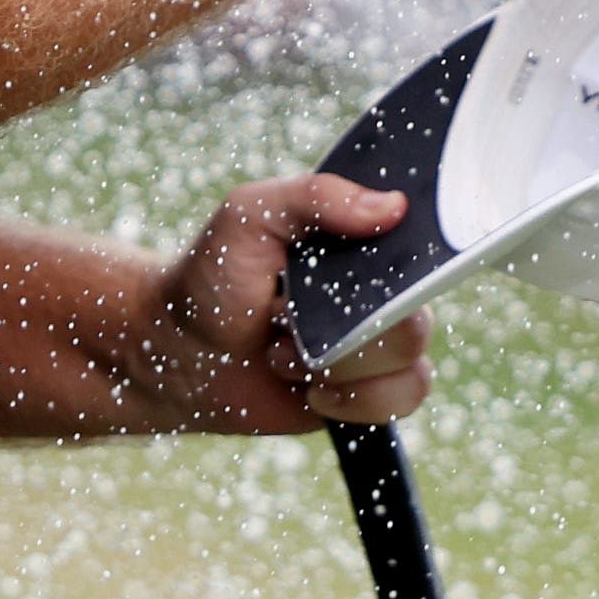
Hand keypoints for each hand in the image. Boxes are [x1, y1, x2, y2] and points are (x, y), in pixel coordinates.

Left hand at [111, 172, 433, 433]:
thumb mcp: (249, 216)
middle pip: (413, 319)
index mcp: (364, 244)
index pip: (421, 256)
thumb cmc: (212, 277)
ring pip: (407, 364)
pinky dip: (351, 400)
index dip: (385, 280)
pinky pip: (397, 400)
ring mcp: (379, 343)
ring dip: (336, 366)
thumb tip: (391, 207)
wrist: (177, 353)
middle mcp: (382, 292)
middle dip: (340, 332)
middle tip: (282, 320)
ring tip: (284, 353)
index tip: (333, 287)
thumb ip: (313, 198)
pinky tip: (310, 387)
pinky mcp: (368, 390)